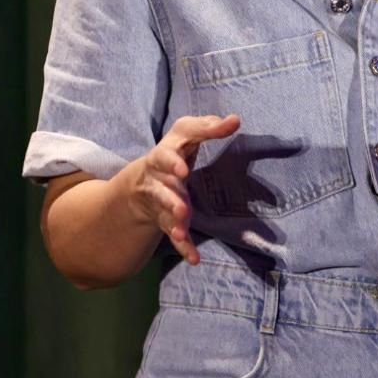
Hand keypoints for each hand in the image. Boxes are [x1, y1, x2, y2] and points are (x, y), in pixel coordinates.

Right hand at [122, 113, 239, 264]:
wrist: (142, 181)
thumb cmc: (174, 151)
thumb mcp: (187, 134)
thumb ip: (209, 127)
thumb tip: (235, 119)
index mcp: (166, 152)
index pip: (170, 151)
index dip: (177, 156)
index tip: (186, 166)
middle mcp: (159, 177)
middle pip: (162, 185)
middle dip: (171, 193)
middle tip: (183, 197)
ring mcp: (160, 200)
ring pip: (164, 209)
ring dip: (173, 217)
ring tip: (182, 224)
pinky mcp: (165, 219)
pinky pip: (172, 233)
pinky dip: (183, 245)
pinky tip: (194, 258)